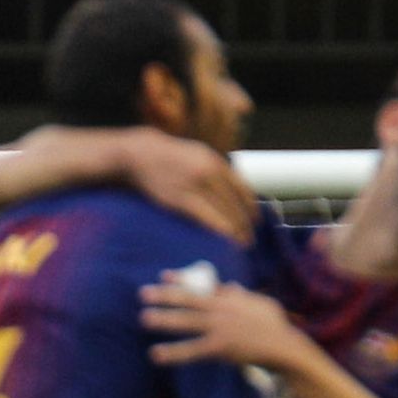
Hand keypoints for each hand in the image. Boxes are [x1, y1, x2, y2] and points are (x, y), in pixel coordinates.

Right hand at [109, 129, 258, 243]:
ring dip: (235, 230)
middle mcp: (209, 172)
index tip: (255, 221)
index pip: (241, 189)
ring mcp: (194, 186)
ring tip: (240, 242)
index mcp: (216, 162)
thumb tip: (232, 192)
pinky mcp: (179, 199)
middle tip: (250, 239)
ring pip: (222, 211)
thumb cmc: (170, 158)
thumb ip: (215, 171)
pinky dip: (218, 227)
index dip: (251, 207)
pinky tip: (226, 237)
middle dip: (244, 223)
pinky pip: (205, 216)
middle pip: (234, 203)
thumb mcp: (199, 156)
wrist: (142, 155)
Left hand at [141, 277, 306, 371]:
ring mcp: (220, 327)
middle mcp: (222, 309)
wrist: (285, 347)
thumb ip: (241, 295)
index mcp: (230, 298)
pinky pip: (191, 350)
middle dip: (165, 296)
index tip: (163, 276)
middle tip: (142, 293)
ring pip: (186, 321)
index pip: (201, 286)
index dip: (181, 280)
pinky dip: (173, 352)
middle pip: (188, 300)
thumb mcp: (260, 304)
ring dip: (164, 319)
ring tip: (144, 318)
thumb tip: (230, 286)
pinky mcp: (220, 347)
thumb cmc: (275, 328)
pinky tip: (155, 354)